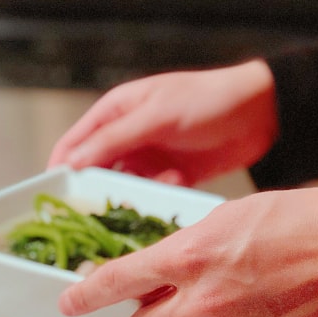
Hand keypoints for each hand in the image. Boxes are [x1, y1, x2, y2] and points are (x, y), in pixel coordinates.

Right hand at [47, 60, 278, 186]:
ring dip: (129, 198)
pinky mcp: (169, 178)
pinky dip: (156, 200)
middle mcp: (125, 137)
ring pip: (122, 189)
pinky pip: (150, 197)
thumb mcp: (155, 116)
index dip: (59, 173)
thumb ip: (112, 139)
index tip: (53, 202)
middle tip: (94, 216)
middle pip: (93, 173)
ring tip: (140, 202)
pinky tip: (174, 188)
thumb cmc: (208, 100)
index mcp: (114, 113)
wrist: (264, 113)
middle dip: (94, 194)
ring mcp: (147, 159)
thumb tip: (71, 163)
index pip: (72, 146)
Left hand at [57, 180, 317, 316]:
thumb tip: (163, 271)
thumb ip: (190, 247)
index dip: (86, 295)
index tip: (69, 304)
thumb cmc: (314, 221)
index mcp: (193, 256)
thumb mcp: (235, 217)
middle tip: (165, 302)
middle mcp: (206, 301)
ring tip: (213, 311)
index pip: (119, 281)